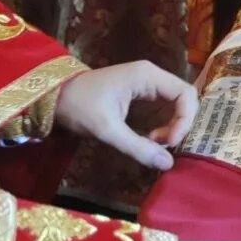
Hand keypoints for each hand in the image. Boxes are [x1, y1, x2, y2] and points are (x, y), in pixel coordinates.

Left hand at [51, 62, 197, 169]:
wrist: (54, 97)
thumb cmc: (79, 106)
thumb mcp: (107, 129)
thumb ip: (137, 147)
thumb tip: (168, 164)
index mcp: (147, 76)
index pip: (186, 93)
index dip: (185, 120)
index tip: (170, 143)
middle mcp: (151, 76)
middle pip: (184, 99)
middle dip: (179, 125)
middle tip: (163, 146)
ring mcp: (146, 84)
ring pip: (175, 106)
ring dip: (171, 127)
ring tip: (154, 144)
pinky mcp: (141, 94)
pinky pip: (163, 110)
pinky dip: (163, 126)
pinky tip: (149, 140)